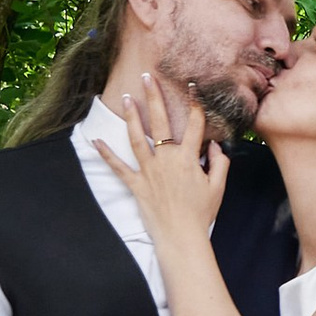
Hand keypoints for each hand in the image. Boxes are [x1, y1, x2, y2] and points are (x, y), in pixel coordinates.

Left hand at [108, 77, 226, 244]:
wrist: (181, 237)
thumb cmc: (201, 213)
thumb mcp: (218, 187)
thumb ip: (219, 163)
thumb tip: (214, 147)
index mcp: (188, 159)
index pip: (195, 124)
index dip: (195, 103)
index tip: (193, 86)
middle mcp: (167, 160)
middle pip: (161, 122)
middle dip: (154, 97)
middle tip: (148, 78)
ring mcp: (149, 171)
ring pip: (138, 138)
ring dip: (131, 116)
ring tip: (125, 97)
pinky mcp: (136, 185)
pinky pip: (118, 167)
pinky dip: (106, 154)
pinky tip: (96, 141)